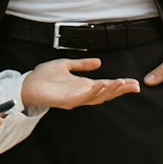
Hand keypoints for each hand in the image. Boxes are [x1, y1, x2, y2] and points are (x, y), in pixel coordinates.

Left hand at [21, 58, 141, 110]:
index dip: (120, 85)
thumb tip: (99, 62)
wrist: (27, 84)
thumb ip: (82, 64)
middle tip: (135, 85)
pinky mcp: (67, 101)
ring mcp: (75, 98)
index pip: (106, 86)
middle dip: (121, 90)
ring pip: (98, 97)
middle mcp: (82, 94)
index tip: (134, 82)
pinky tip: (103, 85)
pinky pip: (84, 97)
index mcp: (83, 86)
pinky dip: (94, 92)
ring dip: (111, 90)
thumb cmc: (44, 76)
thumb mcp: (66, 65)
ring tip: (122, 83)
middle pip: (106, 94)